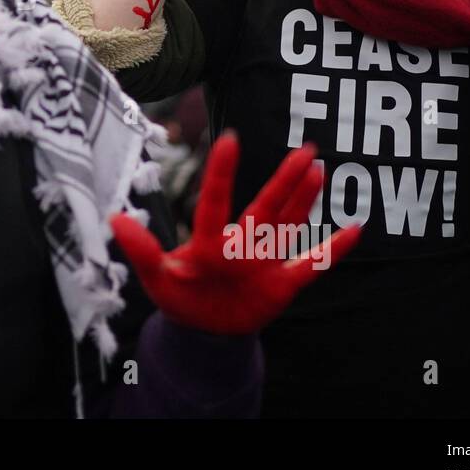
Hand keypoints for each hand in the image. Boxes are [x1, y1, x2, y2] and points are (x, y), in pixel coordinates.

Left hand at [111, 132, 360, 334]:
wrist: (203, 330)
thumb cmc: (178, 298)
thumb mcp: (155, 279)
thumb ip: (142, 251)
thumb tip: (114, 220)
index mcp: (209, 242)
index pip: (216, 203)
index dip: (222, 174)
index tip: (229, 138)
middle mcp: (241, 243)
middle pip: (266, 206)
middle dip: (285, 179)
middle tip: (306, 147)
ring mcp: (264, 261)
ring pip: (289, 224)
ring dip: (305, 199)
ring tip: (318, 167)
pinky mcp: (282, 283)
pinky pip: (312, 265)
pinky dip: (332, 251)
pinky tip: (355, 229)